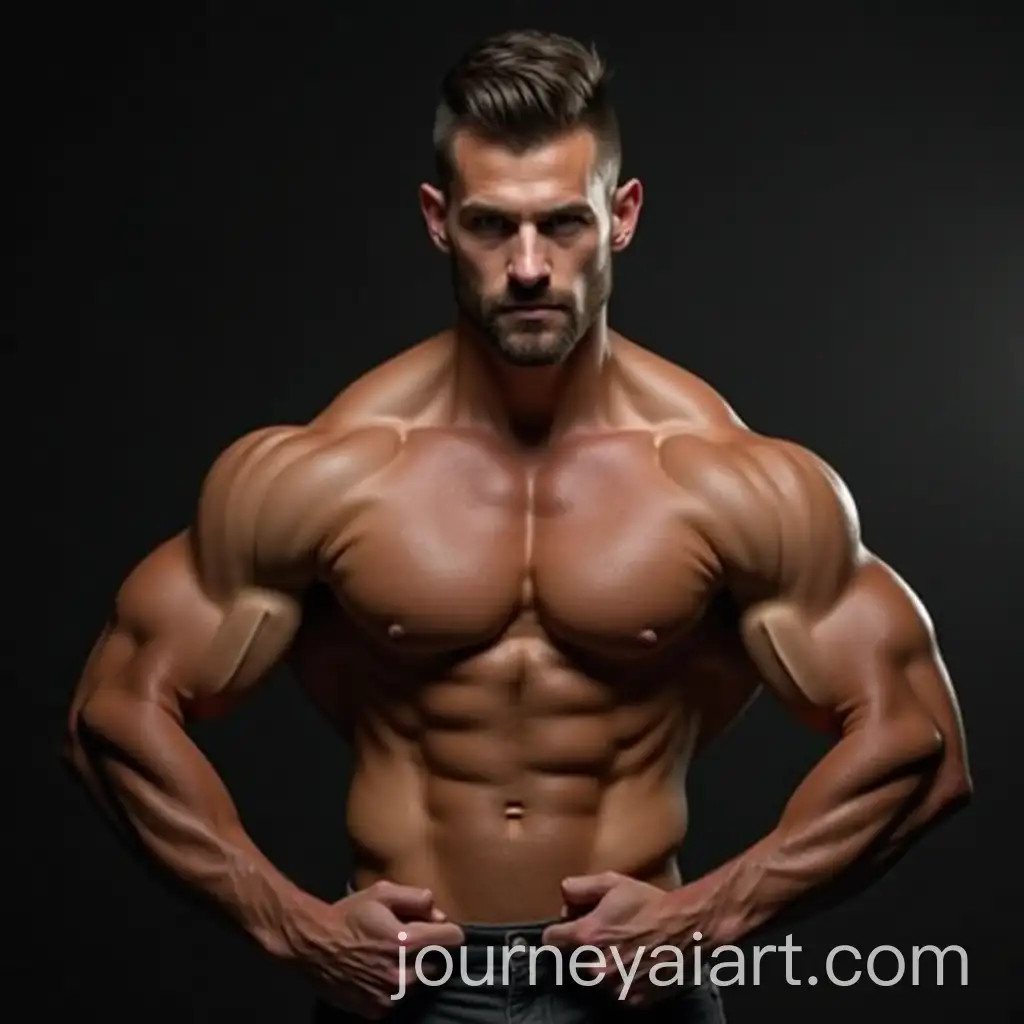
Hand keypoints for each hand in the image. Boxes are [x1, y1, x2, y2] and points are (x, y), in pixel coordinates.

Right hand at [283, 880, 464, 1018]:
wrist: (313, 945)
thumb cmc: (349, 915)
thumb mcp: (382, 893)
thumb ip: (416, 898)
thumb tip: (440, 914)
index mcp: (406, 941)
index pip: (453, 938)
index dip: (447, 930)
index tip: (440, 928)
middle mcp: (402, 972)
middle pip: (438, 964)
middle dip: (429, 952)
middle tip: (409, 942)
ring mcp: (389, 995)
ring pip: (420, 983)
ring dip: (413, 971)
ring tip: (391, 957)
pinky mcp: (377, 1010)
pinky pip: (399, 999)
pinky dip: (395, 987)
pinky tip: (379, 972)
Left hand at [542, 872, 700, 1007]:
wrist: (688, 928)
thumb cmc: (650, 904)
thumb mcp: (612, 883)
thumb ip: (579, 888)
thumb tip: (563, 898)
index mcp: (586, 937)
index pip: (550, 940)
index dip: (558, 931)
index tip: (567, 929)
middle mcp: (596, 966)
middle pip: (572, 960)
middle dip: (583, 949)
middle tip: (606, 935)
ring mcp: (614, 987)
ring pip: (593, 978)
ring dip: (602, 966)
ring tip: (624, 949)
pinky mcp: (632, 1000)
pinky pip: (616, 991)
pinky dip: (622, 981)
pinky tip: (636, 963)